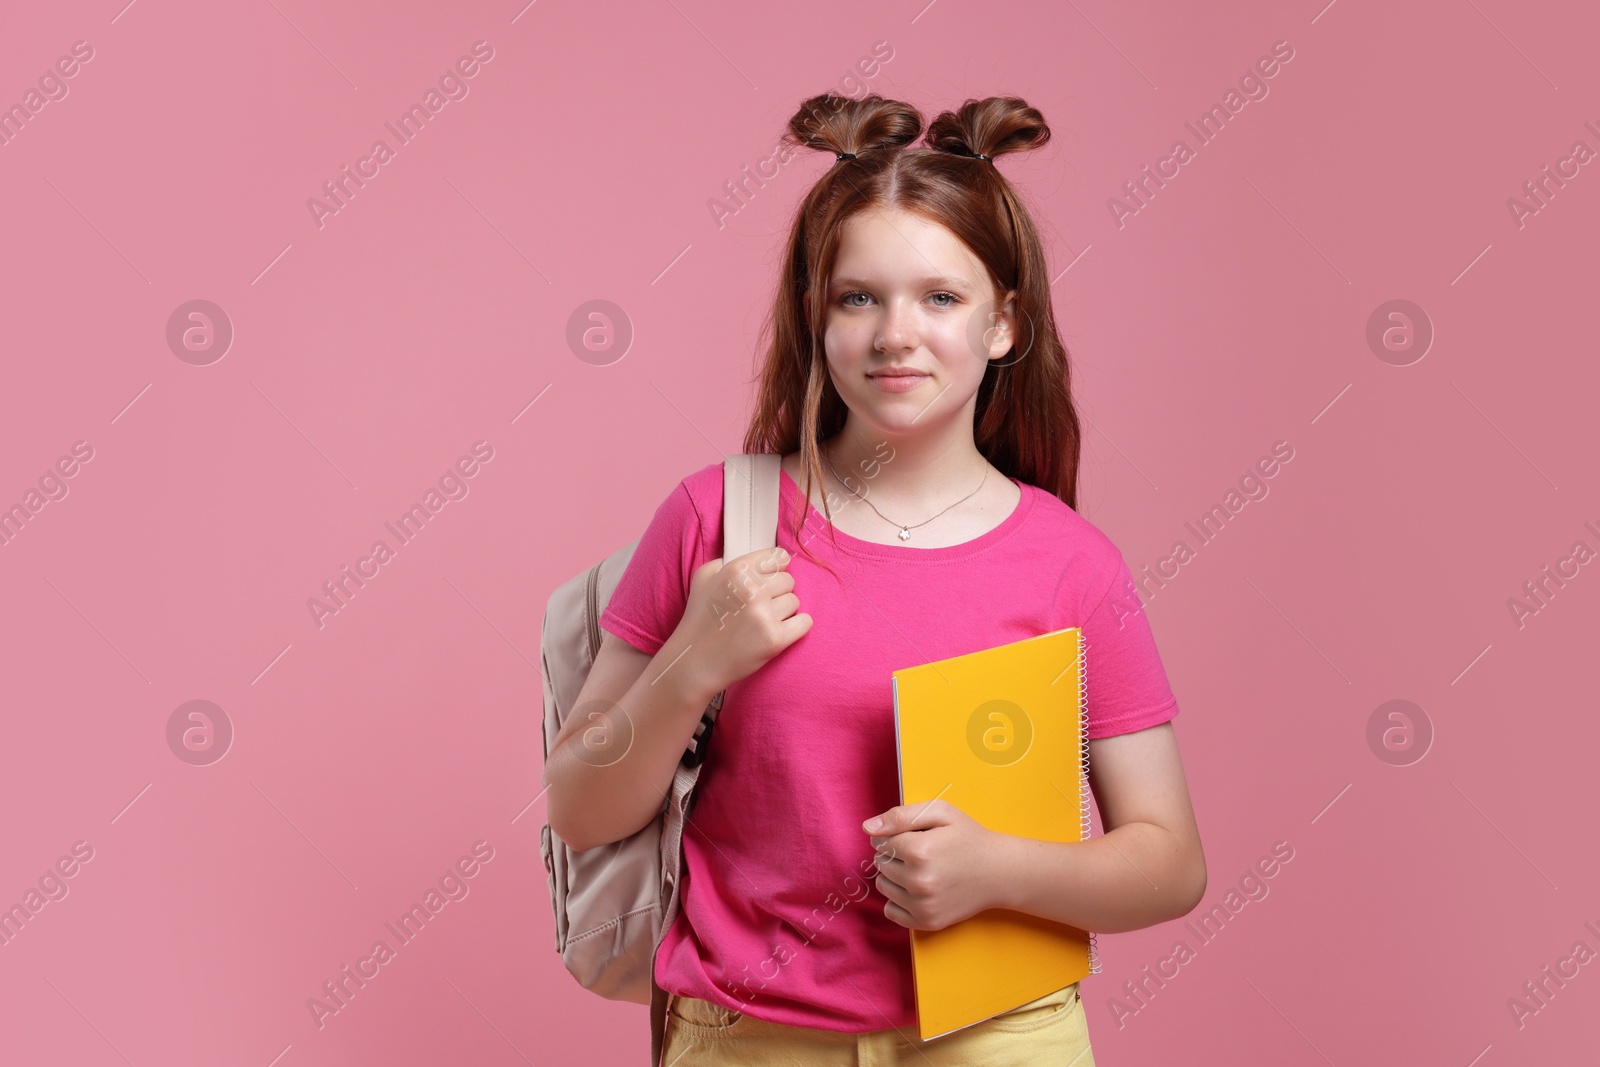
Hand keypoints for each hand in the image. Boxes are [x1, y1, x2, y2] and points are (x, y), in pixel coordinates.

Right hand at [676, 546, 811, 698]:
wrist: (694, 662)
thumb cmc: (699, 620)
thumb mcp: (704, 579)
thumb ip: (727, 561)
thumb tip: (754, 557)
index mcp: (736, 571)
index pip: (778, 556)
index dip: (776, 568)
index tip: (770, 579)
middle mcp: (751, 590)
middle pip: (788, 580)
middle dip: (777, 592)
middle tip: (760, 606)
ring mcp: (764, 615)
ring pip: (795, 601)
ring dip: (784, 611)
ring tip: (763, 621)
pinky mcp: (774, 639)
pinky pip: (804, 622)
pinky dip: (797, 626)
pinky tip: (781, 630)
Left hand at [862, 799, 1003, 931]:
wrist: (999, 872)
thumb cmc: (968, 838)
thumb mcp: (941, 813)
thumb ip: (901, 816)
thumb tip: (868, 828)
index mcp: (920, 851)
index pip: (880, 842)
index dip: (895, 836)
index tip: (914, 836)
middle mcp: (919, 882)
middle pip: (881, 864)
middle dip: (894, 855)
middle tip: (921, 852)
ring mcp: (923, 905)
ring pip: (883, 886)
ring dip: (894, 876)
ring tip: (920, 869)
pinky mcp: (927, 922)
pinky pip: (891, 911)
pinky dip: (898, 899)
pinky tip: (917, 889)